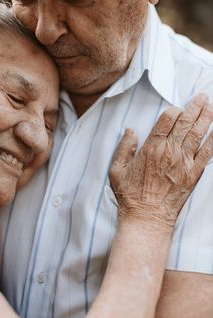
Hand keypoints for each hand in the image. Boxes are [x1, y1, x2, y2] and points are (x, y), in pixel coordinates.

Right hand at [109, 94, 212, 228]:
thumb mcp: (117, 170)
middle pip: (186, 122)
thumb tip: (131, 130)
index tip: (176, 109)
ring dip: (206, 117)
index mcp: (151, 148)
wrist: (147, 218)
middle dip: (195, 107)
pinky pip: (207, 153)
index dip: (173, 110)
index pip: (167, 120)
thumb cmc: (130, 195)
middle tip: (202, 96)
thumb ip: (124, 148)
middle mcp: (170, 152)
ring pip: (198, 134)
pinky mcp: (193, 174)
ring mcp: (184, 163)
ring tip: (210, 105)